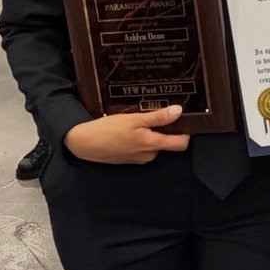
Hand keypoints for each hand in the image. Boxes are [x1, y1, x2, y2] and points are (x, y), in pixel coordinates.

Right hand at [63, 105, 190, 163]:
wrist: (84, 144)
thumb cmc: (108, 130)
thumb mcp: (134, 119)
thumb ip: (158, 117)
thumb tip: (178, 111)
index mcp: (152, 145)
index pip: (181, 144)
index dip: (186, 131)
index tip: (184, 118)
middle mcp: (149, 155)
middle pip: (167, 142)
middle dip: (165, 128)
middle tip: (158, 112)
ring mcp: (139, 158)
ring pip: (154, 143)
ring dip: (151, 132)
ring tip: (140, 117)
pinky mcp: (130, 158)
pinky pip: (142, 147)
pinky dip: (140, 137)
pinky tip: (130, 127)